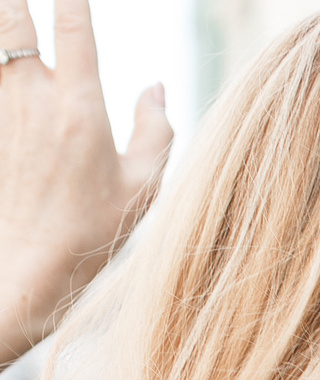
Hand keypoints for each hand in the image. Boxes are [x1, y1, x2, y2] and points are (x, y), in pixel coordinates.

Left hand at [0, 0, 174, 366]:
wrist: (28, 266)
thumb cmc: (93, 231)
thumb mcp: (143, 187)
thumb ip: (156, 130)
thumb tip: (157, 86)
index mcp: (80, 109)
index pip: (73, 29)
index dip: (72, 0)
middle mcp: (32, 100)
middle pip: (12, 22)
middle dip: (16, 4)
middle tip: (23, 0)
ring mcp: (0, 112)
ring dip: (4, 24)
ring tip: (12, 14)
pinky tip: (4, 61)